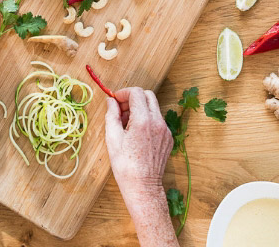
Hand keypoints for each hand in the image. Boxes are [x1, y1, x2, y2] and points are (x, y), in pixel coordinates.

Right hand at [105, 87, 172, 205]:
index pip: (136, 92)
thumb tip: (110, 101)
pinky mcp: (168, 138)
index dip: (124, 93)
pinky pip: (158, 121)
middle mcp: (158, 122)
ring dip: (140, 109)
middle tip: (120, 110)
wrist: (143, 186)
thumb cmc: (125, 165)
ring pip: (153, 108)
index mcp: (143, 120)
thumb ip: (111, 115)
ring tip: (126, 125)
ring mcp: (165, 130)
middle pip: (148, 96)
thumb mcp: (113, 138)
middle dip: (133, 99)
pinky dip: (147, 121)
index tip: (115, 100)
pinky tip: (136, 135)